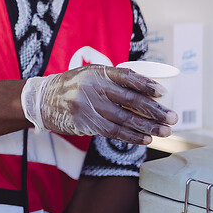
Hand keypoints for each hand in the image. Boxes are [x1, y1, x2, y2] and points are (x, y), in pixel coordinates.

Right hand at [20, 65, 176, 143]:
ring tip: (165, 131)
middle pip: (131, 100)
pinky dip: (131, 136)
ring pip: (125, 119)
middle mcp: (93, 88)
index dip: (146, 85)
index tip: (163, 93)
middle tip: (172, 117)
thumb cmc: (71, 86)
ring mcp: (88, 106)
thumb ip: (112, 79)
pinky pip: (113, 131)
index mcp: (96, 72)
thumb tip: (145, 88)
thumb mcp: (88, 75)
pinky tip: (145, 139)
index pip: (127, 77)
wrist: (40, 100)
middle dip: (155, 110)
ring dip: (148, 127)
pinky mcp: (85, 123)